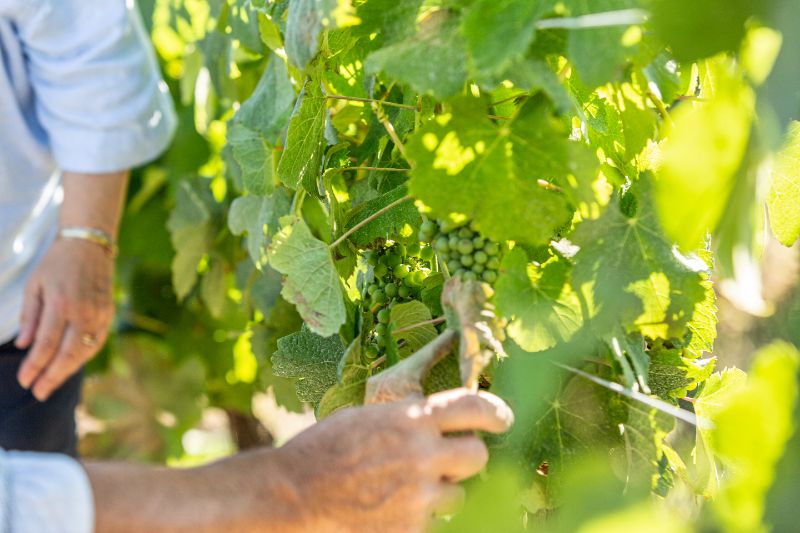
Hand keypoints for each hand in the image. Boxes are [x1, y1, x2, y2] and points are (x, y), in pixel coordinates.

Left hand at [15, 238, 113, 400]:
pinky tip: (71, 365)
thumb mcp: (35, 285)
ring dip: (68, 370)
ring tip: (52, 383)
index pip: (45, 344)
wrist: (89, 245)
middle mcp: (82, 311)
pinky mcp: (109, 314)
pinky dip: (83, 357)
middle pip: (67, 354)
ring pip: (85, 351)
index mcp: (60, 303)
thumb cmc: (57, 263)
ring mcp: (99, 314)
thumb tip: (24, 345)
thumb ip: (29, 316)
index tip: (24, 381)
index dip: (34, 366)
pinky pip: (96, 342)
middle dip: (51, 376)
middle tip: (38, 392)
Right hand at [274, 388, 513, 532]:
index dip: (495, 412)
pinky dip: (415, 520)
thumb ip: (404, 421)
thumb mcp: (364, 419)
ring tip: (399, 492)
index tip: (503, 418)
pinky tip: (386, 513)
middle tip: (446, 463)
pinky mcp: (413, 529)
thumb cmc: (321, 451)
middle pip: (478, 456)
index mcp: (410, 418)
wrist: (293, 496)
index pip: (473, 407)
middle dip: (465, 459)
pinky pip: (432, 524)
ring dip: (437, 495)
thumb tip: (431, 424)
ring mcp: (420, 496)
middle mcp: (423, 454)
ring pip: (457, 496)